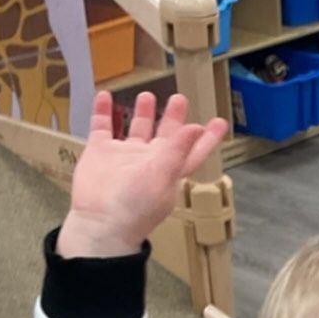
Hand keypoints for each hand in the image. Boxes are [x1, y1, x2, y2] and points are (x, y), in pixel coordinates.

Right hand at [57, 91, 227, 257]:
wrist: (100, 222)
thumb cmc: (135, 207)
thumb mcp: (162, 176)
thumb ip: (178, 150)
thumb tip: (196, 127)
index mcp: (169, 169)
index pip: (193, 150)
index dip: (206, 137)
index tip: (219, 121)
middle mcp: (149, 161)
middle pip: (165, 135)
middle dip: (172, 117)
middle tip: (179, 98)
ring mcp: (123, 157)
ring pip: (136, 129)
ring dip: (142, 113)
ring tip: (147, 95)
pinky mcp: (99, 153)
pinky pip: (102, 127)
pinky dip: (103, 111)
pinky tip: (105, 96)